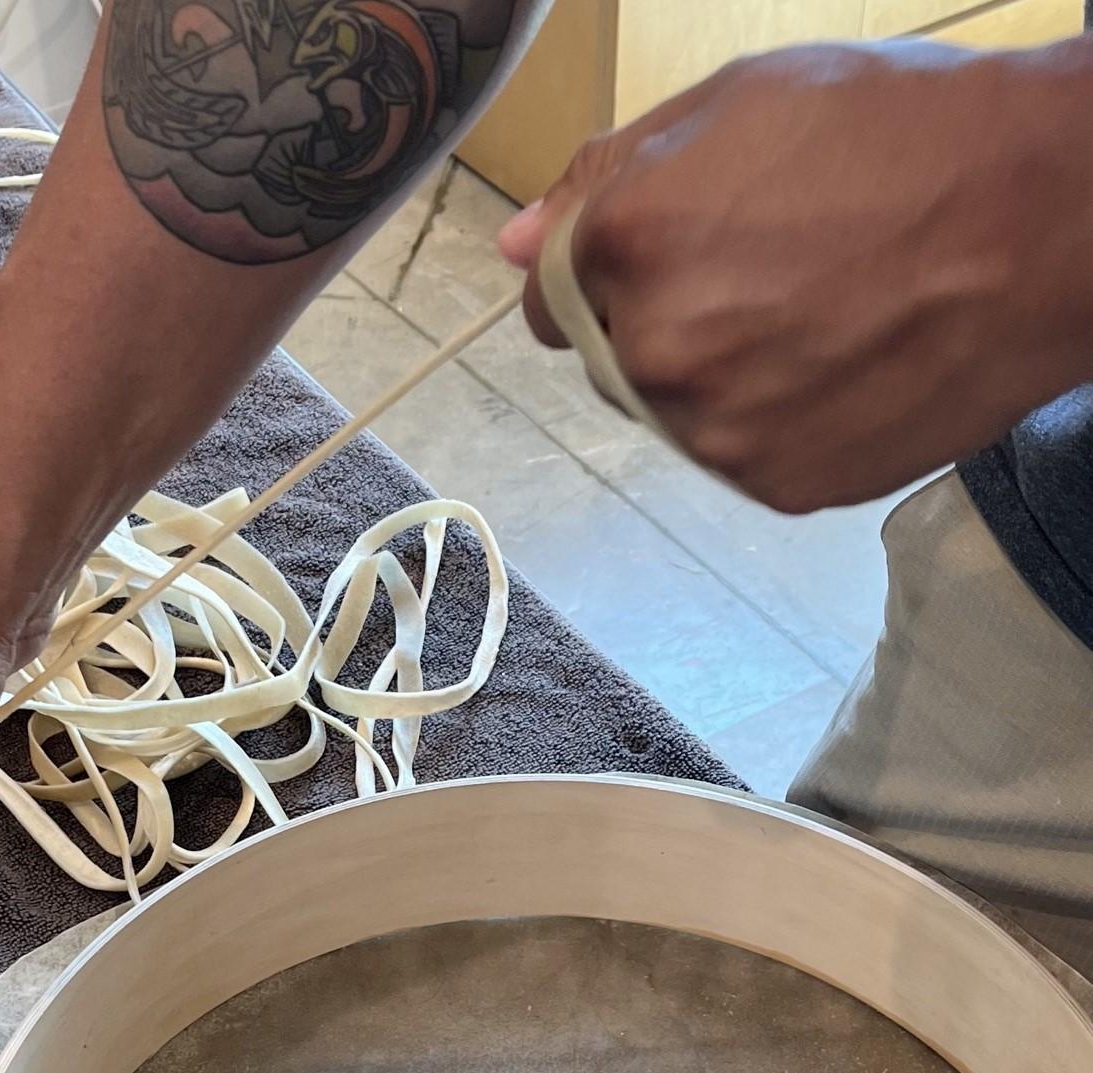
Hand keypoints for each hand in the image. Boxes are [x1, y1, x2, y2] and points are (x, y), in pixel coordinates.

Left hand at [499, 41, 1092, 511]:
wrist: (1044, 225)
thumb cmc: (902, 137)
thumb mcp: (740, 103)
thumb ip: (608, 176)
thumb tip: (518, 245)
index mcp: (625, 244)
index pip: (553, 297)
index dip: (610, 272)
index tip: (672, 255)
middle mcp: (654, 351)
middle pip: (617, 359)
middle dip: (667, 321)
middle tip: (776, 271)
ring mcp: (717, 432)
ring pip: (681, 413)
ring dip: (724, 377)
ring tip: (823, 315)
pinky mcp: (778, 485)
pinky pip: (746, 456)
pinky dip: (780, 421)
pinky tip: (845, 363)